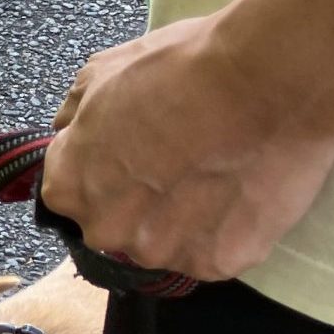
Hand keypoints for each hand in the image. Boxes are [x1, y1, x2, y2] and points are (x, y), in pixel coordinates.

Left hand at [42, 13, 333, 281]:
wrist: (264, 81)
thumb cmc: (181, 70)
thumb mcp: (101, 73)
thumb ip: (76, 117)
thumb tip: (72, 135)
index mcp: (68, 188)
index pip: (74, 191)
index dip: (106, 168)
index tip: (137, 150)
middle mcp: (105, 230)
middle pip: (118, 224)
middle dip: (141, 200)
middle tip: (181, 163)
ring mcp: (161, 252)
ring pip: (166, 242)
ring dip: (184, 219)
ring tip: (217, 174)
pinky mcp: (215, 263)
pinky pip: (215, 251)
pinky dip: (227, 229)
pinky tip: (241, 192)